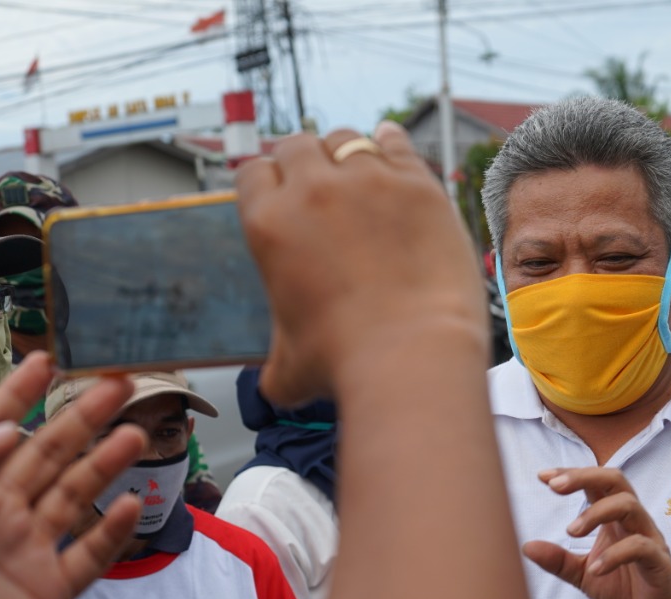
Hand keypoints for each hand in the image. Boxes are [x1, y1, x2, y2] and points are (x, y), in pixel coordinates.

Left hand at [0, 352, 145, 598]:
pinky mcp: (50, 591)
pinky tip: (129, 503)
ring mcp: (26, 551)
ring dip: (105, 463)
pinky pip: (90, 555)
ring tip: (136, 434)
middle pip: (48, 453)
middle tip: (120, 385)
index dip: (18, 395)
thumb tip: (11, 431)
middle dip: (81, 417)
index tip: (45, 361)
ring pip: (75, 494)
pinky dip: (113, 531)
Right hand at [235, 122, 486, 406]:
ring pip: (346, 140)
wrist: (413, 355)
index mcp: (268, 223)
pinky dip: (391, 143)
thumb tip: (273, 384)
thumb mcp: (289, 370)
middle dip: (304, 161)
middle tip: (321, 184)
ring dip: (346, 152)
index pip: (253, 172)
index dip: (268, 181)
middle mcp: (312, 191)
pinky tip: (392, 147)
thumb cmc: (347, 364)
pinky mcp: (417, 184)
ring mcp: (368, 181)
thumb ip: (273, 364)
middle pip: (297, 146)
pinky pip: (397, 143)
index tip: (282, 191)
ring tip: (358, 172)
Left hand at [523, 467, 670, 598]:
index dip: (572, 474)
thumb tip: (526, 546)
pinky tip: (595, 569)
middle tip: (555, 487)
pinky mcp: (660, 563)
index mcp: (615, 519)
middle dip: (585, 477)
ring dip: (596, 513)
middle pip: (616, 480)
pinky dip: (614, 555)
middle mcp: (634, 521)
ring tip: (571, 532)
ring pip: (630, 505)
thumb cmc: (627, 588)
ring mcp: (650, 539)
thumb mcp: (585, 575)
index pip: (596, 483)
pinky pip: (641, 547)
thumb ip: (559, 561)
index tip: (542, 476)